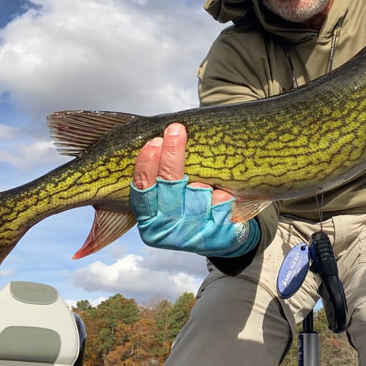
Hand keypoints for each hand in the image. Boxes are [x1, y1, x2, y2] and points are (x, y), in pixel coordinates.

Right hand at [130, 123, 258, 257]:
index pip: (142, 190)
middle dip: (171, 155)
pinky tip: (223, 190)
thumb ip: (158, 177)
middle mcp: (167, 231)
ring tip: (205, 172)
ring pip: (197, 192)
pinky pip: (221, 202)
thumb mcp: (166, 199)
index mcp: (149, 222)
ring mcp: (193, 235)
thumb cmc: (189, 208)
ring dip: (201, 178)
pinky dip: (222, 191)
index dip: (146, 165)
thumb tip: (156, 137)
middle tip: (175, 130)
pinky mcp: (218, 234)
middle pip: (169, 185)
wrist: (221, 234)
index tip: (154, 141)